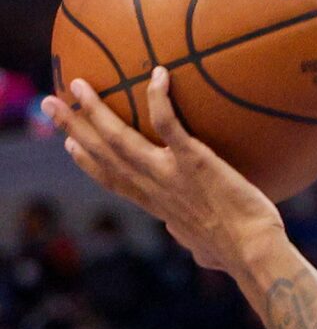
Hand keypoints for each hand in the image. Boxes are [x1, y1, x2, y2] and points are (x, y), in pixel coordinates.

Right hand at [47, 71, 281, 271]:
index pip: (112, 180)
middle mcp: (153, 188)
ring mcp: (169, 174)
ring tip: (79, 84)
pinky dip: (159, 98)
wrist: (253, 252)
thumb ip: (193, 240)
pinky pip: (168, 123)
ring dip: (95, 110)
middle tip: (51, 103)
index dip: (88, 162)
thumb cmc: (240, 254)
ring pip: (119, 138)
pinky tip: (158, 74)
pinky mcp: (193, 161)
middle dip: (73, 128)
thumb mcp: (205, 249)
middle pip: (102, 154)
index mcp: (156, 206)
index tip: (70, 145)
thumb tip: (199, 247)